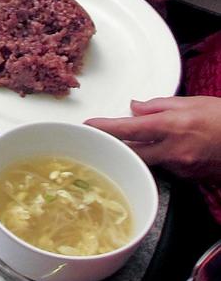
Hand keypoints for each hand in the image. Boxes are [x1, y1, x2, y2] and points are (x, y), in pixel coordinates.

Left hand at [87, 96, 220, 180]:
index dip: (105, 128)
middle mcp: (174, 150)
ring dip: (141, 153)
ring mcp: (181, 167)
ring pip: (148, 162)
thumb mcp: (192, 102)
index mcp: (172, 126)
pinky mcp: (189, 178)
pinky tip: (169, 150)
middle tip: (104, 138)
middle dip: (116, 146)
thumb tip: (134, 107)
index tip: (89, 125)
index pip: (128, 129)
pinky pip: (166, 169)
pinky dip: (161, 159)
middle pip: (131, 152)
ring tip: (145, 140)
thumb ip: (158, 105)